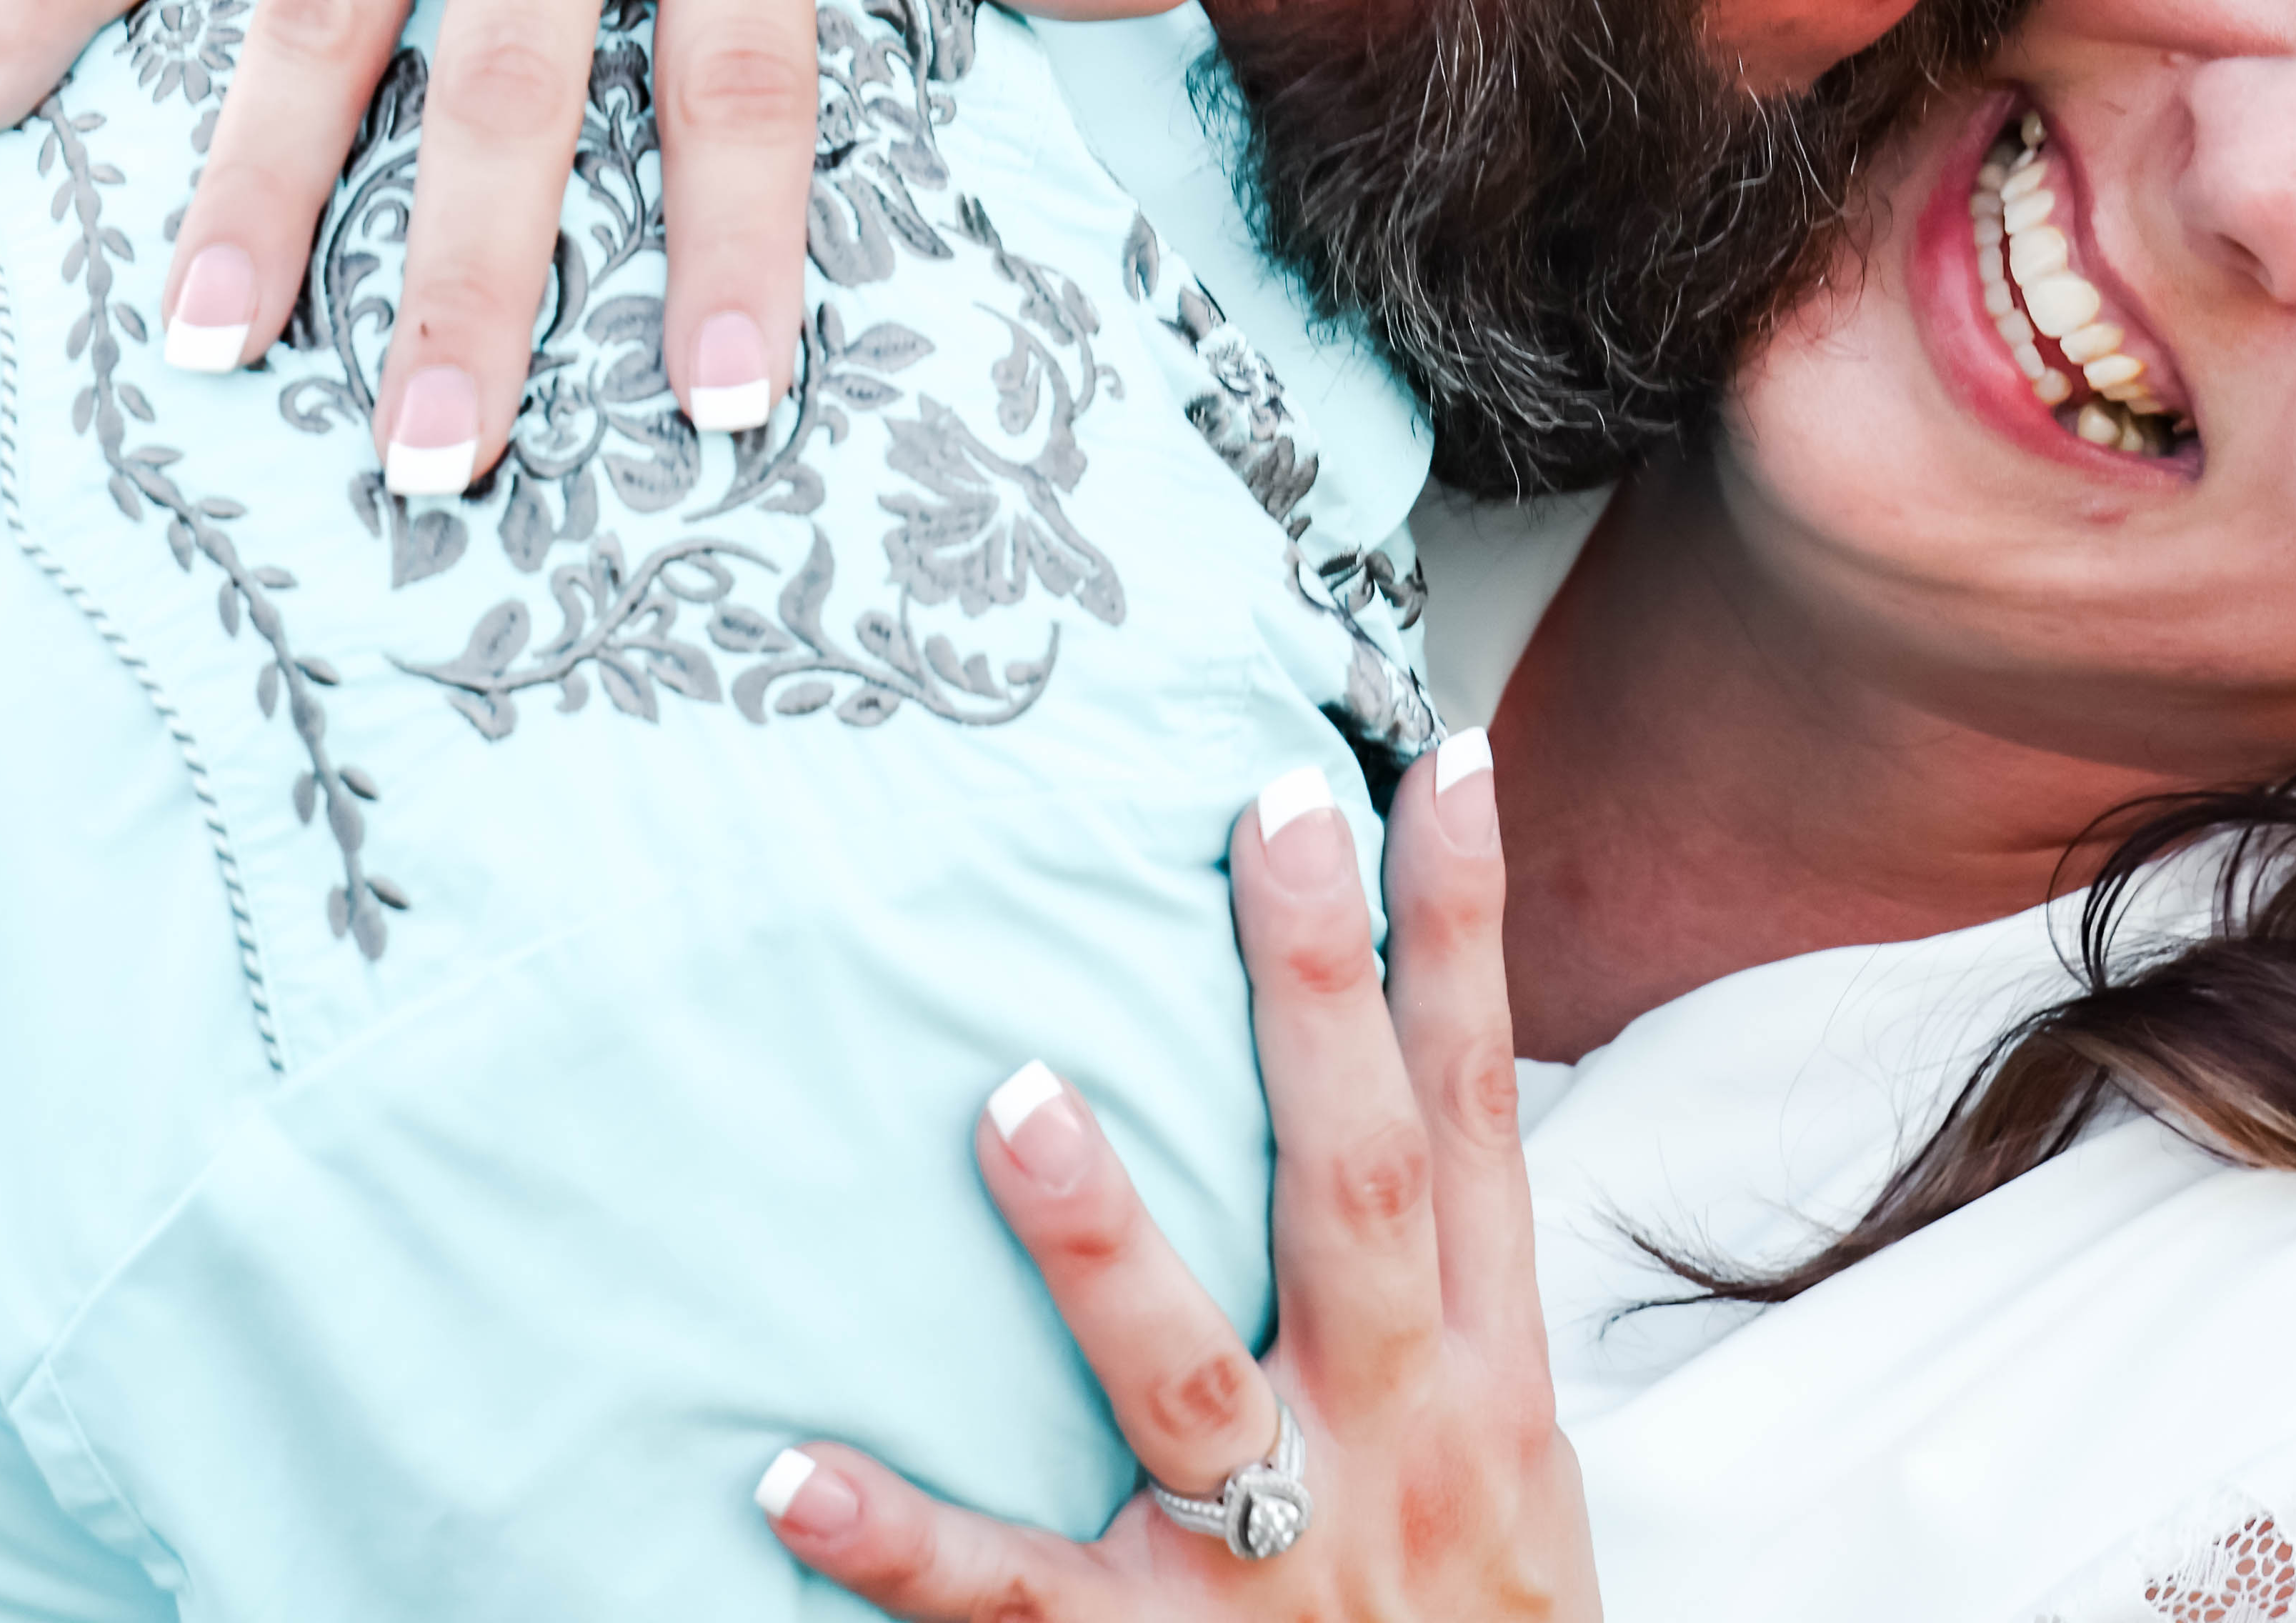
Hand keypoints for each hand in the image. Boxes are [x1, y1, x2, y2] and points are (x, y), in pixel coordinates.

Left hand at [757, 742, 1593, 1622]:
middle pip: (1365, 1186)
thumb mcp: (1510, 1459)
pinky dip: (898, 1541)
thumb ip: (1437, 1292)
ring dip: (1103, 1240)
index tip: (1440, 757)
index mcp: (1488, 1381)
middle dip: (1320, 995)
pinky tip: (786, 1471)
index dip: (1467, 934)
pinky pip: (1009, 1601)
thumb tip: (1372, 1082)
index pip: (1481, 1112)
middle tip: (1267, 810)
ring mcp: (1278, 1569)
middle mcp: (1397, 1446)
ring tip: (1017, 1097)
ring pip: (1184, 1382)